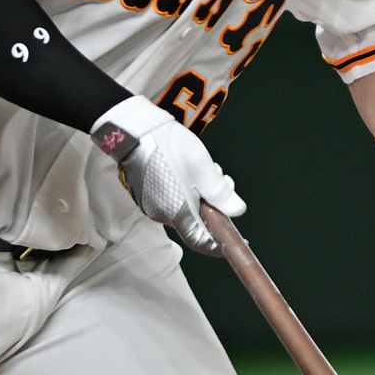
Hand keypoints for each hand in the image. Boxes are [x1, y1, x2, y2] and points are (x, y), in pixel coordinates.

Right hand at [92, 94, 244, 254]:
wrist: (135, 130)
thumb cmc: (170, 146)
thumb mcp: (203, 168)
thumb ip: (221, 193)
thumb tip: (238, 211)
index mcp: (177, 211)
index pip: (199, 240)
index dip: (218, 244)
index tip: (233, 240)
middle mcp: (161, 214)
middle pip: (195, 221)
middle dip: (214, 206)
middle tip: (225, 181)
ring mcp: (151, 205)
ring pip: (184, 209)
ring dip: (201, 195)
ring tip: (209, 170)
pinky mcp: (146, 195)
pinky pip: (172, 200)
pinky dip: (187, 192)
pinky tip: (190, 171)